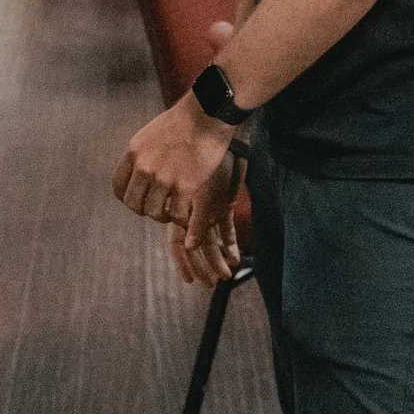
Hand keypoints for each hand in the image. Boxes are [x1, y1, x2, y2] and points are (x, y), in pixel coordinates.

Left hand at [114, 94, 235, 228]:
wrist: (206, 113)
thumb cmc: (185, 120)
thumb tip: (143, 172)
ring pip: (153, 212)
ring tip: (172, 212)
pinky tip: (185, 215)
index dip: (127, 198)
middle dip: (143, 209)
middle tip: (157, 208)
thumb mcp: (151, 133)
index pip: (118, 186)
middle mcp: (144, 166)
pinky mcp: (185, 186)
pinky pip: (177, 215)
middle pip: (133, 203)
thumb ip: (144, 154)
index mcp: (134, 152)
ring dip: (162, 217)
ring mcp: (163, 177)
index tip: (139, 200)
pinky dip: (181, 219)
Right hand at [168, 149, 242, 284]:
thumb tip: (188, 248)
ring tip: (227, 275)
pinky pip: (227, 228)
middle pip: (194, 246)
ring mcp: (206, 207)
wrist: (217, 129)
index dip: (183, 262)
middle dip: (203, 266)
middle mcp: (189, 210)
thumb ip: (196, 221)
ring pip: (211, 240)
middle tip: (211, 284)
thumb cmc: (201, 156)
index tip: (190, 280)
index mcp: (176, 208)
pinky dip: (231, 243)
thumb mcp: (199, 191)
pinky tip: (236, 257)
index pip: (176, 244)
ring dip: (217, 258)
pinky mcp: (223, 202)